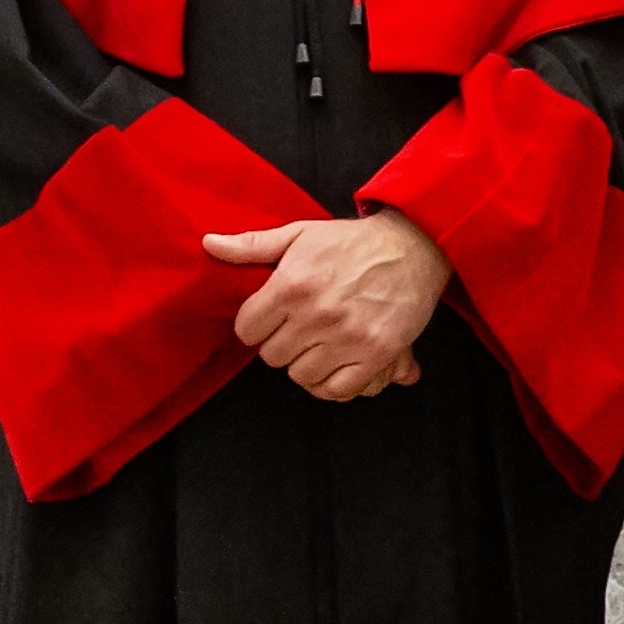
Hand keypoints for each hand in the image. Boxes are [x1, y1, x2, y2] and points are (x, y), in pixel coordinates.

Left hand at [207, 211, 449, 400]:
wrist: (414, 247)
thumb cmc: (352, 242)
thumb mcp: (299, 234)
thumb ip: (252, 245)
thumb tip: (209, 244)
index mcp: (292, 284)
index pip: (247, 330)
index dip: (256, 325)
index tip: (272, 318)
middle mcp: (317, 314)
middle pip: (273, 356)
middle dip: (282, 343)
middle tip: (300, 328)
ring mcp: (348, 337)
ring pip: (301, 376)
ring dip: (307, 364)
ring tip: (320, 345)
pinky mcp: (376, 353)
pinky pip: (338, 390)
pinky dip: (333, 383)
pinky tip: (337, 365)